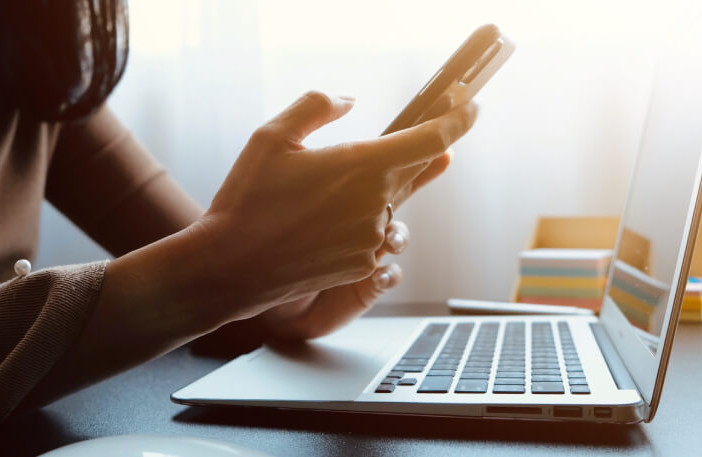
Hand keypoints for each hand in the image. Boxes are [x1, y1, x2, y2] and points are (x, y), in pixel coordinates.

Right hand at [195, 91, 475, 325]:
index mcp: (361, 166)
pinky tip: (320, 227)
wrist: (232, 268)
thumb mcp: (272, 136)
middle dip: (420, 154)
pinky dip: (358, 226)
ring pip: (389, 206)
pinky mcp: (362, 266)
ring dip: (375, 196)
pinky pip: (373, 237)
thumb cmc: (247, 201)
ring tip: (332, 197)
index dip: (457, 121)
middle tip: (423, 139)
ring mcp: (371, 239)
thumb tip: (348, 100)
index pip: (430, 139)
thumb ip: (316, 107)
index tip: (470, 109)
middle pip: (415, 171)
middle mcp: (376, 203)